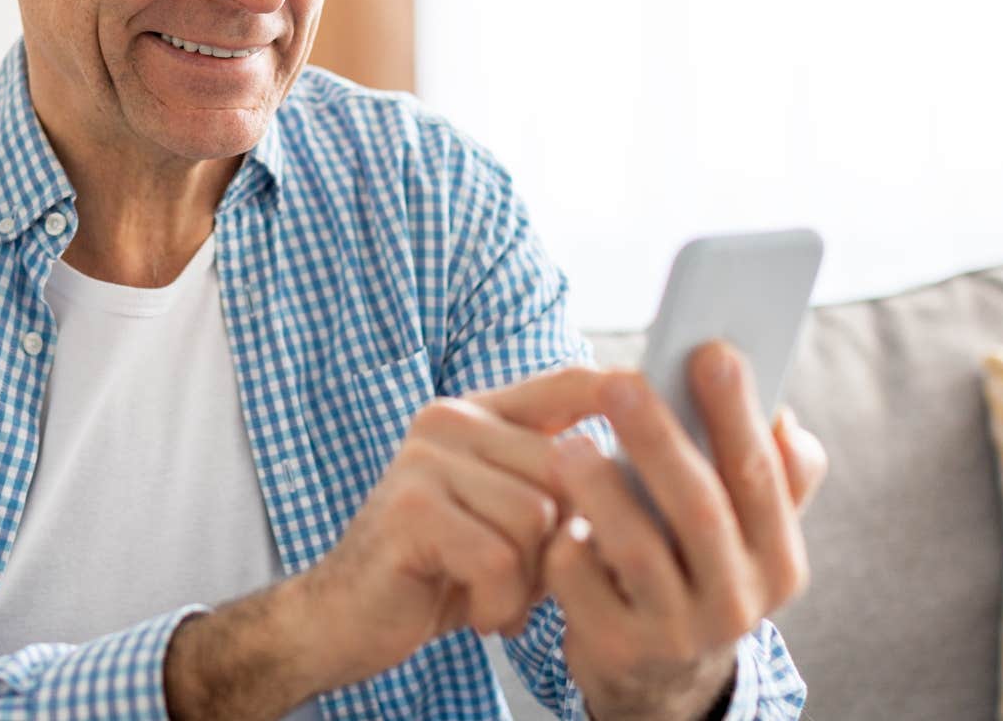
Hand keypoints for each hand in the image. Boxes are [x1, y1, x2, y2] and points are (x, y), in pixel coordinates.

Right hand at [294, 366, 617, 688]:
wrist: (347, 617)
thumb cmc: (441, 570)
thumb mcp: (509, 522)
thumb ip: (557, 489)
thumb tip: (643, 475)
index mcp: (476, 416)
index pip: (563, 384)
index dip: (617, 391)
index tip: (655, 395)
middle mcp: (448, 423)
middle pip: (563, 469)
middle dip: (561, 542)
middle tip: (526, 581)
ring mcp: (424, 462)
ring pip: (536, 518)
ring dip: (528, 582)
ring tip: (495, 597)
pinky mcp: (410, 511)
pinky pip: (498, 558)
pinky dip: (499, 603)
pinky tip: (476, 612)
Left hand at [541, 341, 827, 720]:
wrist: (657, 674)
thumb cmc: (696, 569)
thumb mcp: (745, 536)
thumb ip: (773, 477)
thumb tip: (783, 414)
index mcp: (779, 560)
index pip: (765, 478)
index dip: (739, 415)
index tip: (711, 351)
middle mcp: (740, 602)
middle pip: (699, 510)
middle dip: (660, 440)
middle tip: (621, 383)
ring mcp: (678, 632)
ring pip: (638, 552)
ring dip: (602, 490)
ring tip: (568, 444)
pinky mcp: (618, 648)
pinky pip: (584, 585)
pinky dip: (569, 544)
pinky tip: (555, 516)